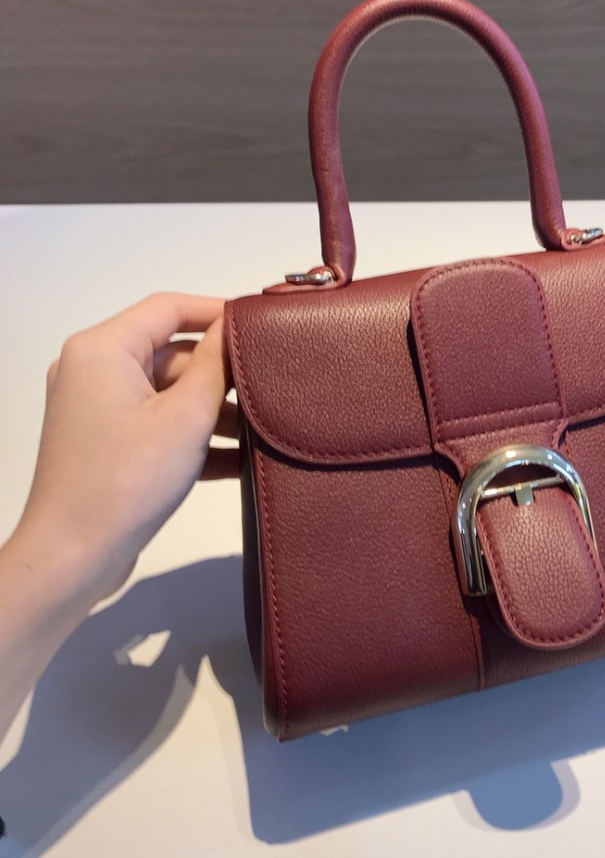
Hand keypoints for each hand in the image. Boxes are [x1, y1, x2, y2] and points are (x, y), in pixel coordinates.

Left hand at [16, 292, 235, 602]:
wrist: (73, 557)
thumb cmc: (127, 479)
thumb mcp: (186, 417)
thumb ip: (217, 365)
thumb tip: (236, 329)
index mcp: (103, 349)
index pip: (169, 308)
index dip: (219, 312)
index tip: (264, 327)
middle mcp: (93, 369)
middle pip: (171, 352)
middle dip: (221, 373)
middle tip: (270, 388)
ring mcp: (98, 408)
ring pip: (169, 391)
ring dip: (213, 410)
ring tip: (260, 430)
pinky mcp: (106, 443)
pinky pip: (158, 423)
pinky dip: (193, 436)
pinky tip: (238, 459)